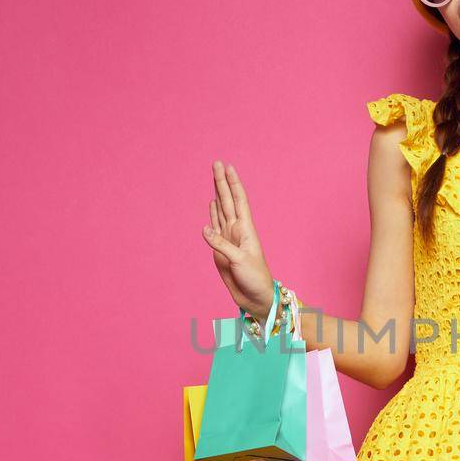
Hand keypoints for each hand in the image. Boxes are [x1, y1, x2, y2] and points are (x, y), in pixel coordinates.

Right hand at [200, 161, 275, 320]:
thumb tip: (204, 228)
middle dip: (222, 182)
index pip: (239, 201)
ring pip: (221, 211)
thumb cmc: (255, 278)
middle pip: (228, 201)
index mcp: (245, 230)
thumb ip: (221, 244)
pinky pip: (214, 228)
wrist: (255, 297)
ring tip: (214, 178)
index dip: (233, 183)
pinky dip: (212, 214)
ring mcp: (228, 239)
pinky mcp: (220, 250)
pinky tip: (212, 204)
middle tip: (216, 163)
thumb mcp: (239, 260)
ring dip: (217, 194)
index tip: (228, 167)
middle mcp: (236, 231)